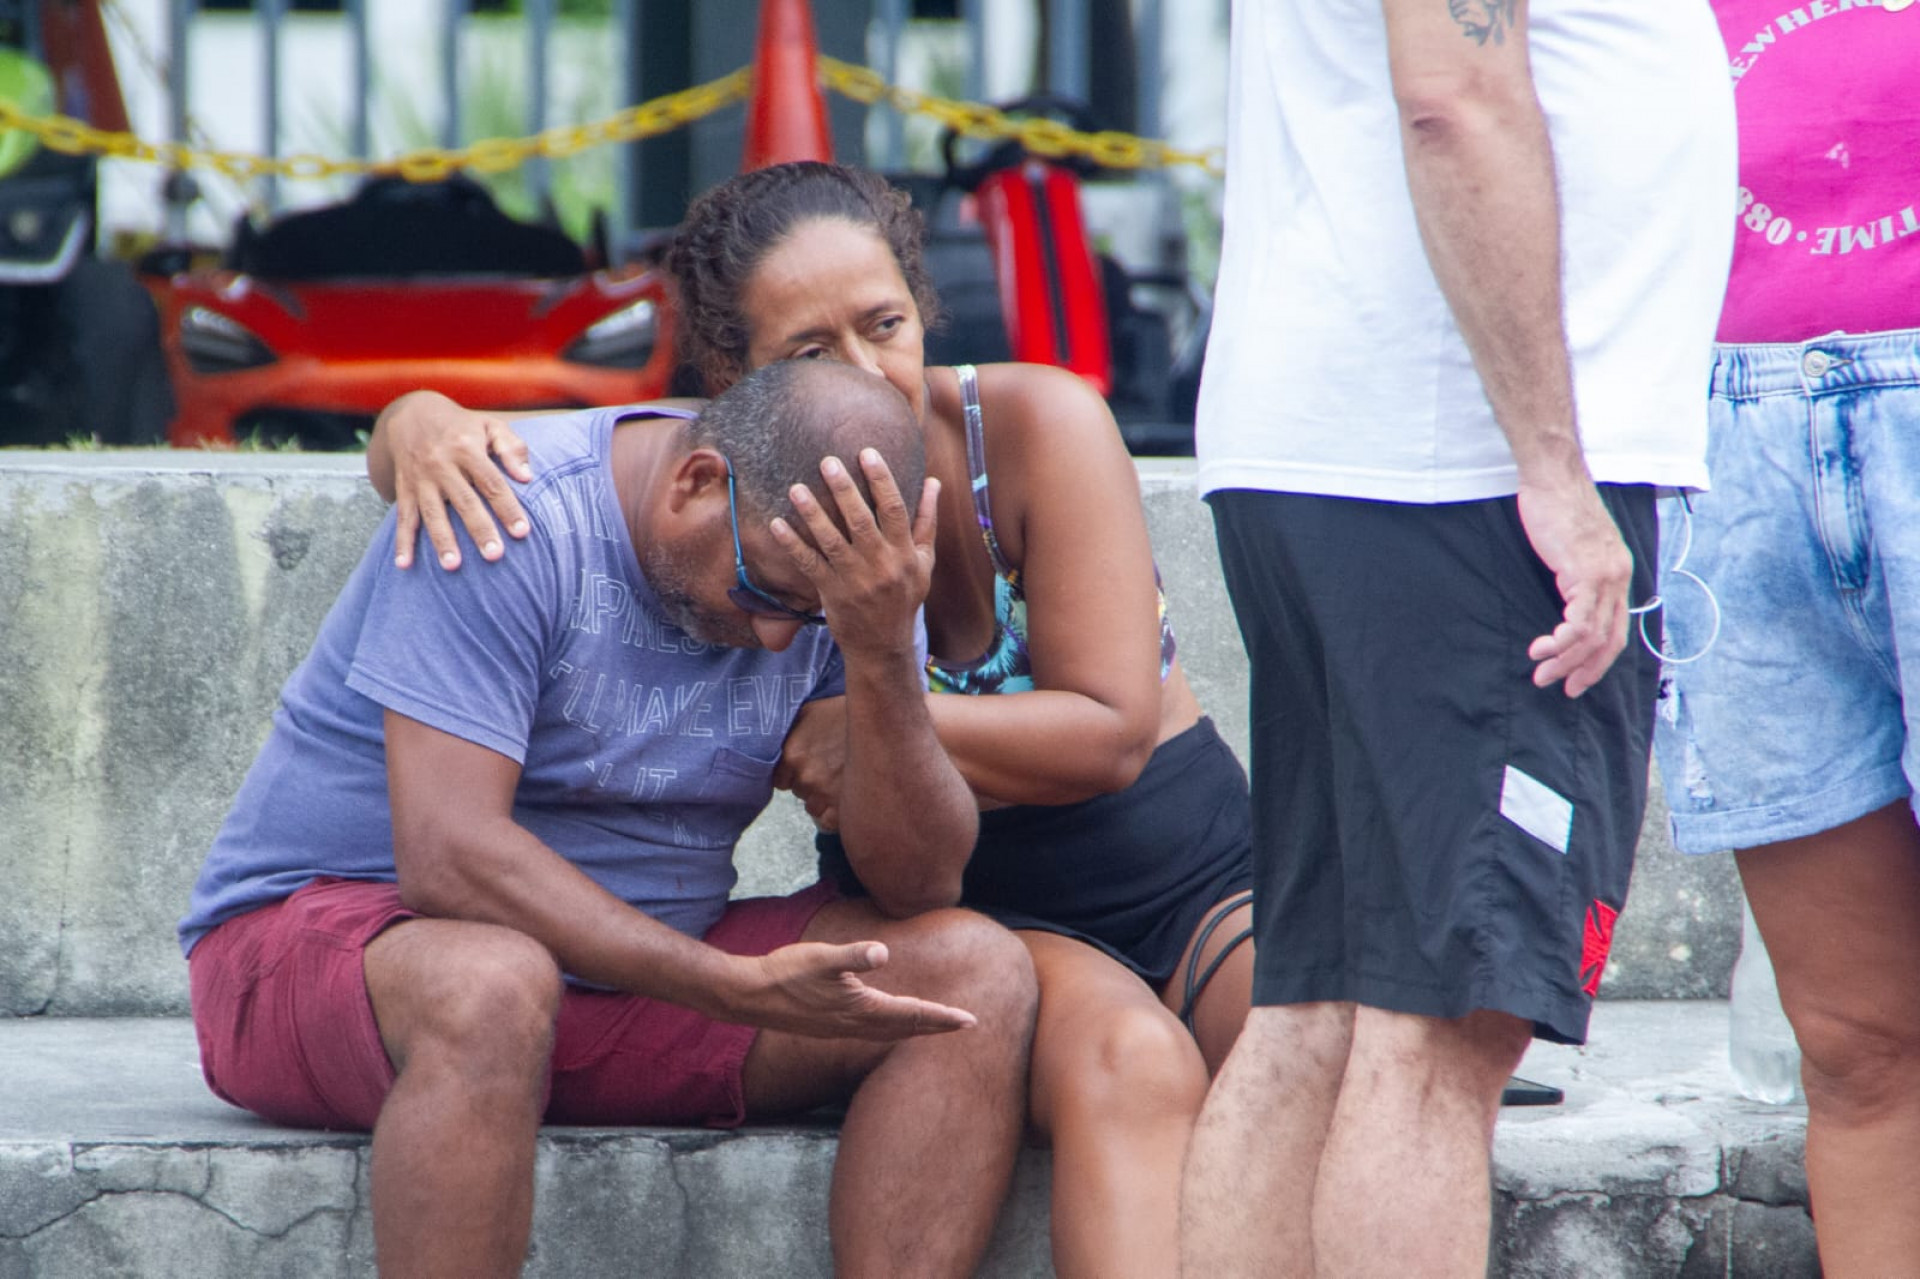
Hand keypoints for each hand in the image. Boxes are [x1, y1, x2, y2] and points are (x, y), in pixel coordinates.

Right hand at [386, 391, 534, 570]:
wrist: (411, 414)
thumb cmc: (462, 426)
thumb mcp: (490, 426)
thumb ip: (512, 448)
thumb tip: (527, 477)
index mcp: (467, 448)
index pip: (492, 483)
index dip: (507, 508)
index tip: (522, 532)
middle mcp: (442, 465)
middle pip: (464, 501)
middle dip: (479, 530)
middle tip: (494, 556)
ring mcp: (421, 479)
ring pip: (432, 513)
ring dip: (442, 541)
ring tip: (452, 566)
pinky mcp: (405, 489)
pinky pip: (403, 518)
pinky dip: (403, 542)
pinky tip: (403, 565)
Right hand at [724, 939, 975, 1039]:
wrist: (750, 996)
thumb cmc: (785, 973)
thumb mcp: (821, 957)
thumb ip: (852, 955)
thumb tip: (882, 952)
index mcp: (860, 1008)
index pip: (911, 1014)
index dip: (941, 1017)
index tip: (969, 1020)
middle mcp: (855, 1024)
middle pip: (906, 1028)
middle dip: (936, 1026)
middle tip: (966, 1026)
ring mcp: (842, 1028)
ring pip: (890, 1032)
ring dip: (916, 1029)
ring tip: (935, 1025)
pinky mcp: (830, 1026)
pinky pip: (873, 1032)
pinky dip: (892, 1028)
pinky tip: (889, 1023)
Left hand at [770, 450, 936, 656]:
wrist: (884, 645)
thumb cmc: (904, 597)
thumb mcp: (924, 562)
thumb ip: (926, 521)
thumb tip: (934, 482)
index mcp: (904, 552)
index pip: (895, 509)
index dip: (882, 479)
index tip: (867, 453)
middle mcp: (881, 563)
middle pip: (861, 520)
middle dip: (844, 490)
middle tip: (827, 461)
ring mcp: (855, 579)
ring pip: (832, 541)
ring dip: (813, 514)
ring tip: (796, 489)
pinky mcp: (832, 592)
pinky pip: (810, 565)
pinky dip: (793, 545)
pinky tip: (778, 525)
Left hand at [773, 696, 847, 830]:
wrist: (884, 721)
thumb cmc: (847, 713)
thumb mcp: (811, 711)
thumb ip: (790, 732)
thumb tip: (777, 743)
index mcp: (793, 753)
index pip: (780, 779)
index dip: (794, 774)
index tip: (809, 767)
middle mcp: (806, 776)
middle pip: (799, 792)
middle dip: (812, 784)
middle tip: (832, 769)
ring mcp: (825, 794)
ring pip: (814, 808)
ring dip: (824, 799)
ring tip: (842, 782)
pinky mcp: (844, 808)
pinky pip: (828, 823)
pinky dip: (835, 815)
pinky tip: (846, 799)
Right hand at [1517, 476, 1631, 696]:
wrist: (1551, 477)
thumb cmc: (1554, 505)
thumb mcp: (1572, 545)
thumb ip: (1576, 571)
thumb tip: (1565, 595)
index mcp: (1618, 571)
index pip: (1617, 628)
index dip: (1598, 660)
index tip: (1576, 679)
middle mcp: (1619, 576)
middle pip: (1609, 640)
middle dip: (1584, 670)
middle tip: (1558, 685)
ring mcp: (1605, 575)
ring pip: (1592, 636)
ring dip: (1565, 660)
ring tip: (1541, 671)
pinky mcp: (1585, 573)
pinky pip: (1579, 621)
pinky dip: (1561, 641)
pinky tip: (1542, 647)